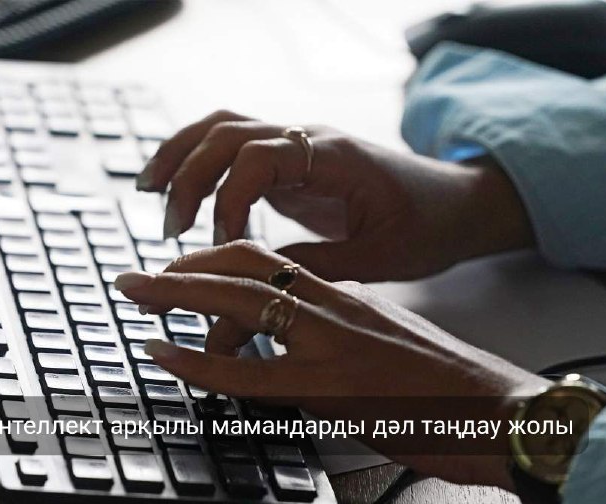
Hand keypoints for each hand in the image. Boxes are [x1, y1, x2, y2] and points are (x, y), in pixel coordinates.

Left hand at [114, 241, 548, 489]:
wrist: (493, 405)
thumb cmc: (441, 379)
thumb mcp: (380, 338)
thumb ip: (335, 329)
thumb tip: (294, 340)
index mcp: (342, 293)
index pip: (265, 260)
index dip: (213, 259)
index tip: (180, 269)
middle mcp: (331, 305)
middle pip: (242, 265)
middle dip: (181, 267)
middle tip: (137, 276)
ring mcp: (328, 342)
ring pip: (239, 301)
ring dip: (177, 294)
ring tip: (137, 297)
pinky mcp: (330, 386)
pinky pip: (249, 371)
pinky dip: (197, 360)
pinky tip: (163, 353)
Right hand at [137, 110, 533, 281]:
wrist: (456, 203)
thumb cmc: (428, 226)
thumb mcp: (381, 257)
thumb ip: (318, 264)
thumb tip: (257, 274)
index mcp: (334, 157)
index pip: (258, 158)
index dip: (228, 200)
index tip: (222, 245)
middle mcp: (310, 139)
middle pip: (228, 132)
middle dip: (189, 177)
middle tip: (172, 228)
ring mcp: (298, 144)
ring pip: (223, 127)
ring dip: (181, 156)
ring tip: (150, 190)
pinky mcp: (290, 161)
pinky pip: (232, 146)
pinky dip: (198, 160)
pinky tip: (178, 187)